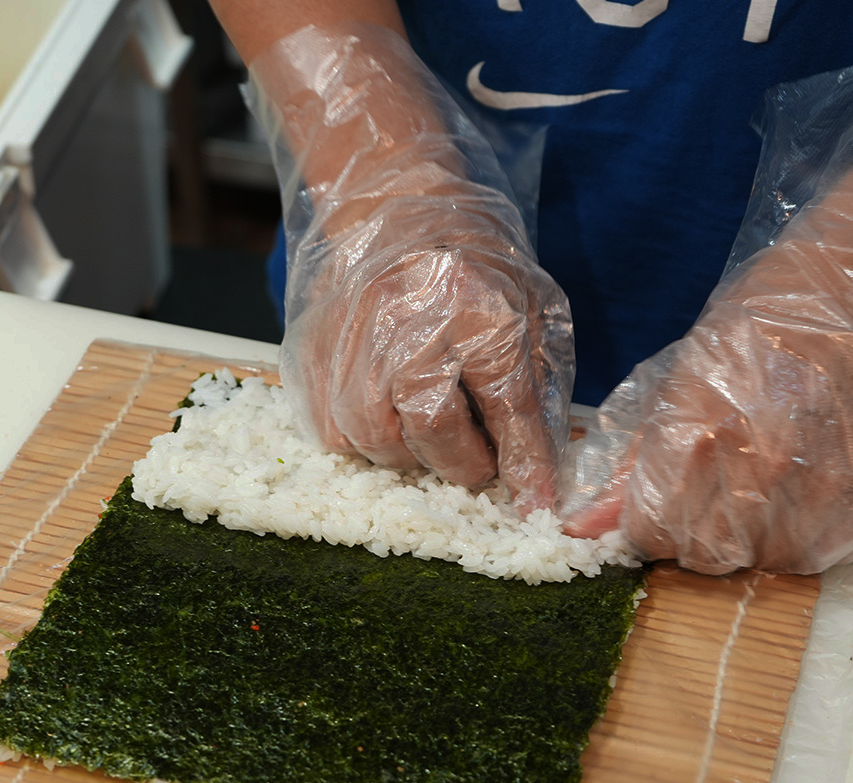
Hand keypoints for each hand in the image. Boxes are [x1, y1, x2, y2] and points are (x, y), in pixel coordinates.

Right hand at [250, 23, 574, 512]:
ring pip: (375, 439)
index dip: (525, 463)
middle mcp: (409, 325)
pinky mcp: (313, 352)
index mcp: (477, 308)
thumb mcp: (529, 308)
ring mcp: (352, 339)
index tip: (535, 504)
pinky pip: (333, 431)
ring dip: (409, 454)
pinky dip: (364, 441)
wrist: (397, 208)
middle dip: (463, 463)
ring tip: (430, 435)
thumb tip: (539, 466)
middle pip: (431, 429)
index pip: (507, 406)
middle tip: (477, 463)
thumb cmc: (473, 265)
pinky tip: (387, 418)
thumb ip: (535, 384)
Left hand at [563, 235, 852, 574]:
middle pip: (705, 554)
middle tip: (720, 488)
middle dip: (699, 533)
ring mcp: (821, 493)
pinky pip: (819, 556)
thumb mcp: (680, 383)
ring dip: (756, 538)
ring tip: (769, 482)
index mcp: (700, 437)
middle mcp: (761, 472)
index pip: (651, 534)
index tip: (664, 505)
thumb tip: (582, 527)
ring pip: (762, 561)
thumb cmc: (762, 326)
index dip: (651, 525)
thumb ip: (634, 464)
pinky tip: (806, 488)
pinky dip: (805, 536)